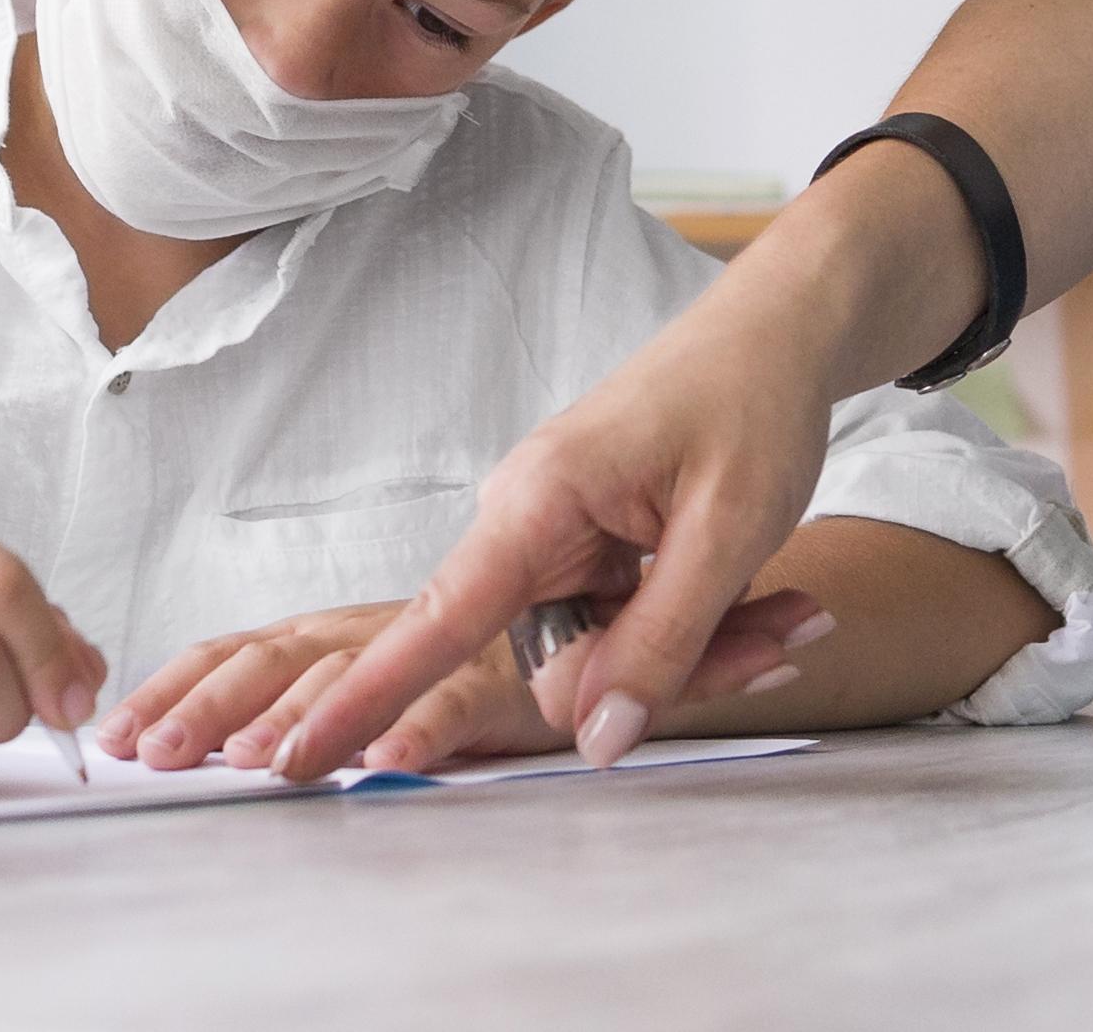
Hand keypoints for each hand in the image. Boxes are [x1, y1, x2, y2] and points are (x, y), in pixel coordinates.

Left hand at [95, 601, 558, 774]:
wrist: (570, 628)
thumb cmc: (452, 664)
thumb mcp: (361, 681)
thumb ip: (295, 706)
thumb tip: (207, 749)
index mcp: (323, 635)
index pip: (232, 655)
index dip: (173, 689)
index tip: (116, 735)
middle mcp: (360, 634)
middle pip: (273, 663)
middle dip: (209, 708)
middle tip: (159, 754)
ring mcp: (423, 653)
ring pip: (352, 679)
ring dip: (300, 719)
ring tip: (260, 763)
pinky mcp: (491, 682)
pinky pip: (451, 704)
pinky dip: (416, 730)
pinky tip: (385, 765)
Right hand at [271, 285, 840, 781]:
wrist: (771, 336)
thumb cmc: (748, 402)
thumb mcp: (724, 533)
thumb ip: (660, 644)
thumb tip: (595, 744)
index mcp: (536, 503)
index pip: (438, 620)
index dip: (372, 695)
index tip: (302, 756)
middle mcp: (529, 526)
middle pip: (566, 668)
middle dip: (674, 673)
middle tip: (782, 633)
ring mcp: (559, 542)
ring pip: (609, 659)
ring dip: (707, 651)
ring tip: (790, 607)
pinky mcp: (591, 553)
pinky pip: (631, 633)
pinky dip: (707, 631)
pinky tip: (771, 602)